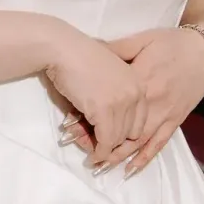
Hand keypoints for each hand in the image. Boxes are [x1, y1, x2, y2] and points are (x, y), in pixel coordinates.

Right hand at [44, 30, 148, 168]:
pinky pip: (106, 140)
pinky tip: (92, 155)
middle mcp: (135, 93)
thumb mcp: (106, 76)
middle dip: (115, 144)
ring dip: (103, 150)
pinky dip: (99, 151)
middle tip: (99, 149)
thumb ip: (112, 99)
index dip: (125, 134)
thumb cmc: (78, 59)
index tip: (111, 141)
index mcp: (138, 84)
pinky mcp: (104, 110)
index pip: (139, 119)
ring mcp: (121, 102)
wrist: (63, 49)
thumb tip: (104, 127)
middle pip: (131, 132)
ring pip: (117, 138)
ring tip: (91, 153)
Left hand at [59, 26, 203, 174]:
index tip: (69, 127)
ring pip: (137, 141)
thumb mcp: (141, 40)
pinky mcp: (174, 120)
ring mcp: (164, 114)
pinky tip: (130, 169)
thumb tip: (90, 48)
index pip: (109, 107)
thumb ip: (116, 48)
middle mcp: (151, 103)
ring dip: (118, 155)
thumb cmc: (171, 43)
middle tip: (80, 150)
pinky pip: (158, 144)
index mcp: (139, 82)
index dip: (88, 118)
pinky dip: (144, 158)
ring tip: (99, 165)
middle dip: (100, 142)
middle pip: (121, 129)